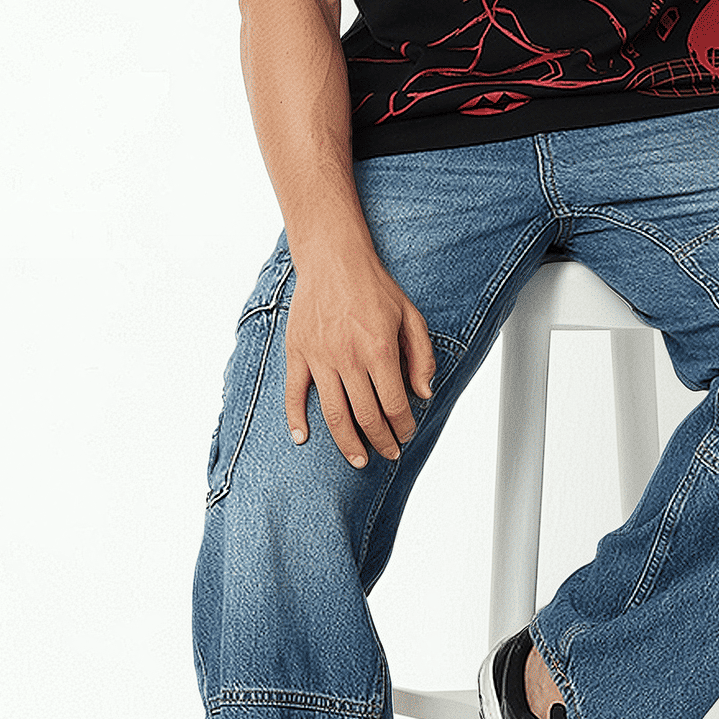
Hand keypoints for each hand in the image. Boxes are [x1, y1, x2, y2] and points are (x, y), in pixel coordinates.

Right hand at [283, 246, 436, 466]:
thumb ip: (422, 356)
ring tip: (359, 459)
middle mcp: (349, 358)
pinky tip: (303, 438)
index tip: (407, 434)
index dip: (404, 427)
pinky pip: (294, 394)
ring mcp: (320, 357)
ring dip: (347, 443)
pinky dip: (296, 419)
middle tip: (389, 453)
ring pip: (334, 414)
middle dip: (381, 441)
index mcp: (380, 350)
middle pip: (367, 416)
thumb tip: (424, 393)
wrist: (333, 259)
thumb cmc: (374, 286)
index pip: (395, 405)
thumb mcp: (411, 316)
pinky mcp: (298, 352)